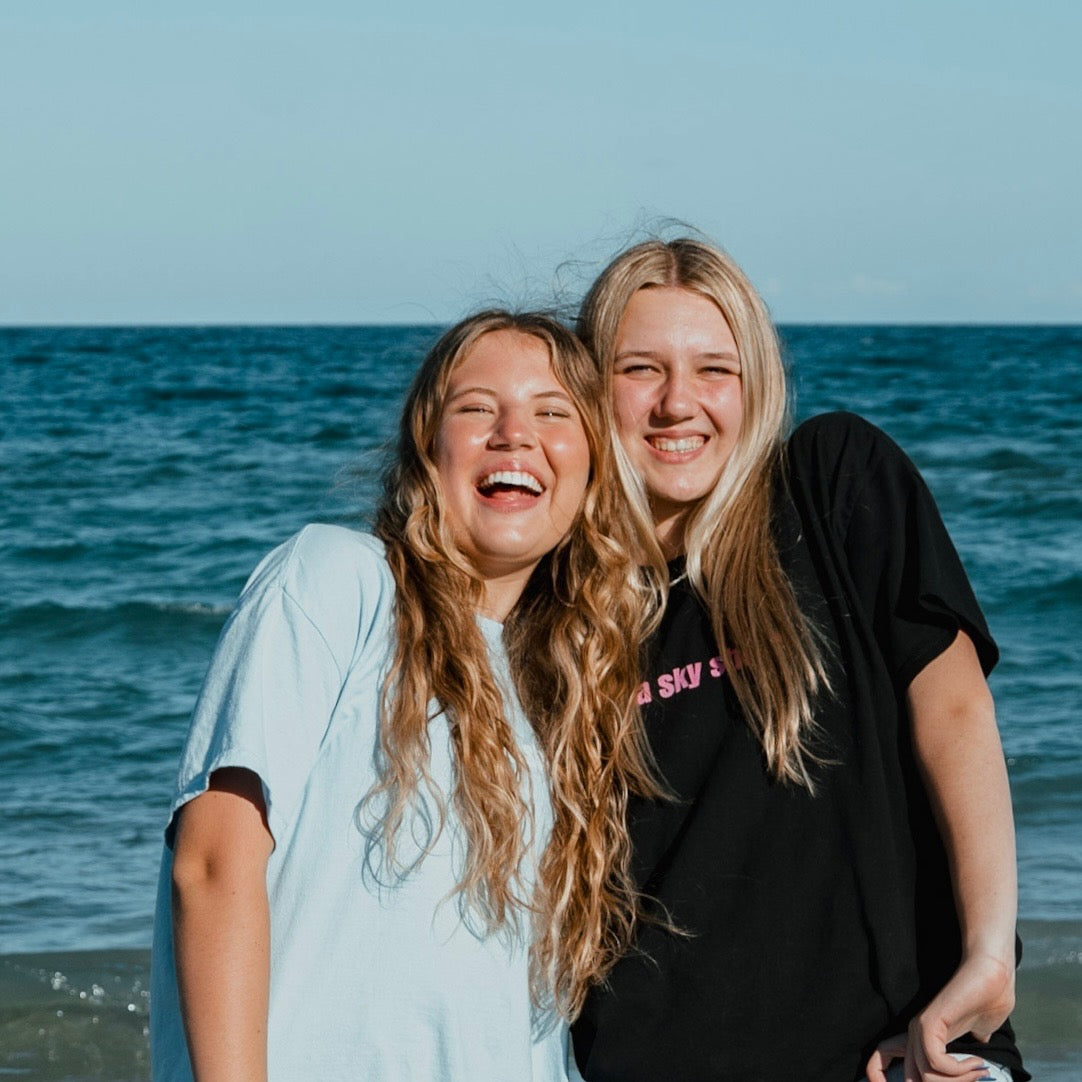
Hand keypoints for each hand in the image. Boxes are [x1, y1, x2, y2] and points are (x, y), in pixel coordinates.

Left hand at [864, 951, 1013, 1081]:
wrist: (993, 976)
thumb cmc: (986, 1006)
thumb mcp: (971, 1044)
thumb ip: (961, 1062)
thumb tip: (971, 1076)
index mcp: (919, 1041)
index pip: (879, 1060)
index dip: (879, 1079)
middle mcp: (913, 1035)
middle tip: (975, 1079)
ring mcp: (920, 1027)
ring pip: (927, 1078)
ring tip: (979, 1070)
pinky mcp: (930, 1021)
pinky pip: (934, 1061)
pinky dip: (958, 1071)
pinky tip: (976, 1063)